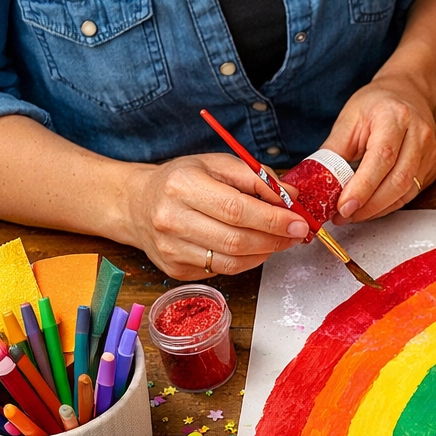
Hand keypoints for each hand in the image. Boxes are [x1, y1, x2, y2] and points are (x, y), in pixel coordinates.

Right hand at [123, 154, 306, 279]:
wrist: (136, 204)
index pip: (237, 209)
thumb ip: (256, 177)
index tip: (299, 222)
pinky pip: (222, 271)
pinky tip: (252, 247)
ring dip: (265, 253)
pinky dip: (246, 261)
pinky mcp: (174, 269)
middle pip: (237, 240)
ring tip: (278, 239)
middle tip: (296, 233)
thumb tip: (292, 196)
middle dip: (275, 239)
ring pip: (232, 262)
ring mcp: (170, 249)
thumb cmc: (181, 181)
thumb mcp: (216, 164)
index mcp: (182, 186)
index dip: (273, 220)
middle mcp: (171, 219)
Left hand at [322, 74, 435, 222]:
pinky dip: (389, 205)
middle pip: (398, 179)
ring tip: (354, 214)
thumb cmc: (377, 104)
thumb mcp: (349, 119)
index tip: (343, 206)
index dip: (363, 187)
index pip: (382, 157)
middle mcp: (419, 134)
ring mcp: (430, 153)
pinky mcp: (432, 167)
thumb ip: (335, 151)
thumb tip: (318, 182)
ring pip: (407, 191)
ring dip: (378, 209)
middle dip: (369, 205)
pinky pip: (411, 194)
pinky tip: (371, 207)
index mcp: (395, 117)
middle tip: (344, 215)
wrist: (409, 94)